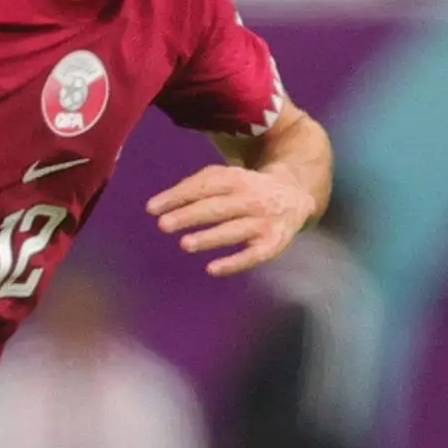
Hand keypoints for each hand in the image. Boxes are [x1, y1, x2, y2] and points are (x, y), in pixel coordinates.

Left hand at [147, 162, 314, 276]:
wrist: (295, 195)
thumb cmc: (247, 188)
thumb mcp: (228, 178)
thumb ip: (198, 186)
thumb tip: (160, 205)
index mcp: (236, 179)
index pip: (204, 186)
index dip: (178, 196)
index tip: (152, 208)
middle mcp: (251, 198)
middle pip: (217, 207)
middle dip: (190, 215)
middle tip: (164, 225)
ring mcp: (264, 221)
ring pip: (234, 229)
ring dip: (210, 237)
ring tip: (185, 244)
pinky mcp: (273, 243)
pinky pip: (253, 255)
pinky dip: (234, 262)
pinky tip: (212, 269)